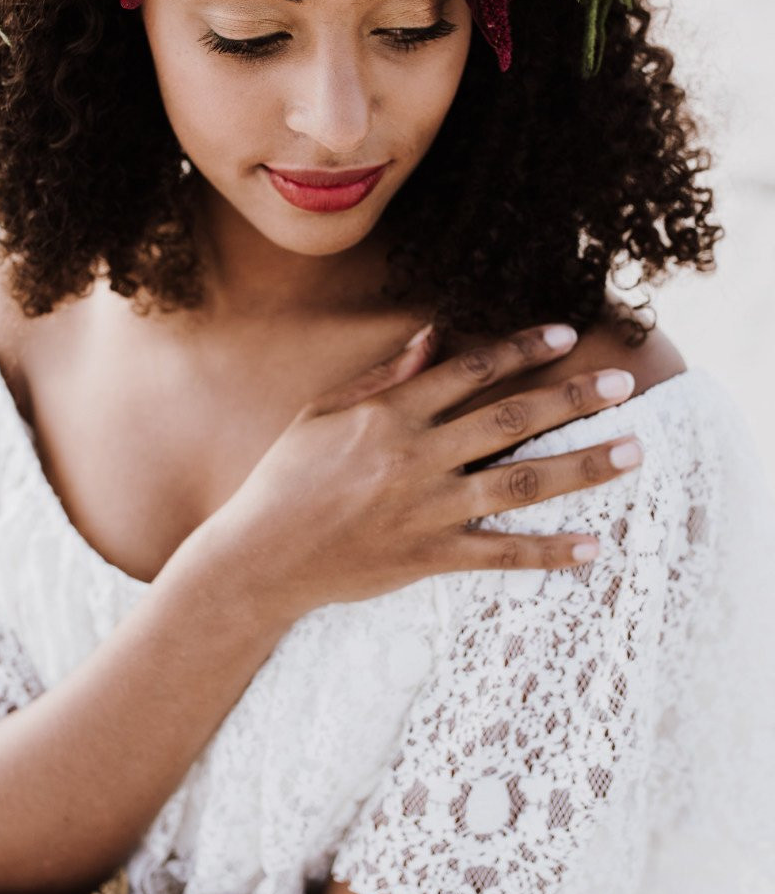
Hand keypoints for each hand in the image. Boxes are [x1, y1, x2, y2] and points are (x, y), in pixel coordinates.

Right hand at [199, 323, 642, 621]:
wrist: (259, 558)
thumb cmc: (284, 478)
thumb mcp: (322, 413)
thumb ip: (383, 376)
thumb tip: (434, 337)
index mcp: (389, 414)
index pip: (470, 371)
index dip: (521, 349)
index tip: (566, 335)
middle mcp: (415, 457)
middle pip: (509, 420)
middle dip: (571, 398)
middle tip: (625, 385)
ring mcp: (426, 510)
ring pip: (520, 484)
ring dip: (582, 466)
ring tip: (634, 451)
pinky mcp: (428, 558)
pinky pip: (500, 556)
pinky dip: (548, 553)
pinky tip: (593, 548)